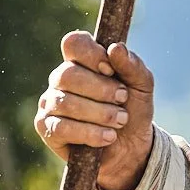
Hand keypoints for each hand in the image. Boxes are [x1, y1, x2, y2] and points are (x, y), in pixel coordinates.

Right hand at [35, 33, 155, 189]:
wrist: (132, 145)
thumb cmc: (133, 108)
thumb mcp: (142, 85)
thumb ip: (132, 65)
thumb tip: (115, 47)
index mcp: (82, 61)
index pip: (74, 44)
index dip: (93, 55)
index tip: (111, 70)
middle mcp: (61, 78)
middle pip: (68, 74)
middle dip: (101, 89)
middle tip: (122, 99)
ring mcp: (50, 103)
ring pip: (66, 102)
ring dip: (100, 113)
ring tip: (120, 120)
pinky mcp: (47, 128)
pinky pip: (62, 127)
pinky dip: (91, 133)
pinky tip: (108, 136)